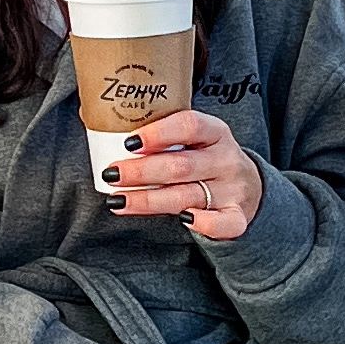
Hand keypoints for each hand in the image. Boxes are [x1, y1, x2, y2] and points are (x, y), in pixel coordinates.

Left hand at [109, 106, 264, 242]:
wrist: (249, 186)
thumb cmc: (205, 158)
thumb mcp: (194, 139)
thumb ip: (159, 134)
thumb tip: (95, 118)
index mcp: (215, 132)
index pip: (189, 125)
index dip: (159, 133)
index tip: (129, 142)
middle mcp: (226, 159)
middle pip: (182, 165)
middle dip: (141, 171)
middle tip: (111, 174)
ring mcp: (232, 189)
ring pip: (187, 196)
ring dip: (148, 200)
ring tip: (117, 200)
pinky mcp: (236, 216)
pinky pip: (221, 224)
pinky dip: (202, 224)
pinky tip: (180, 220)